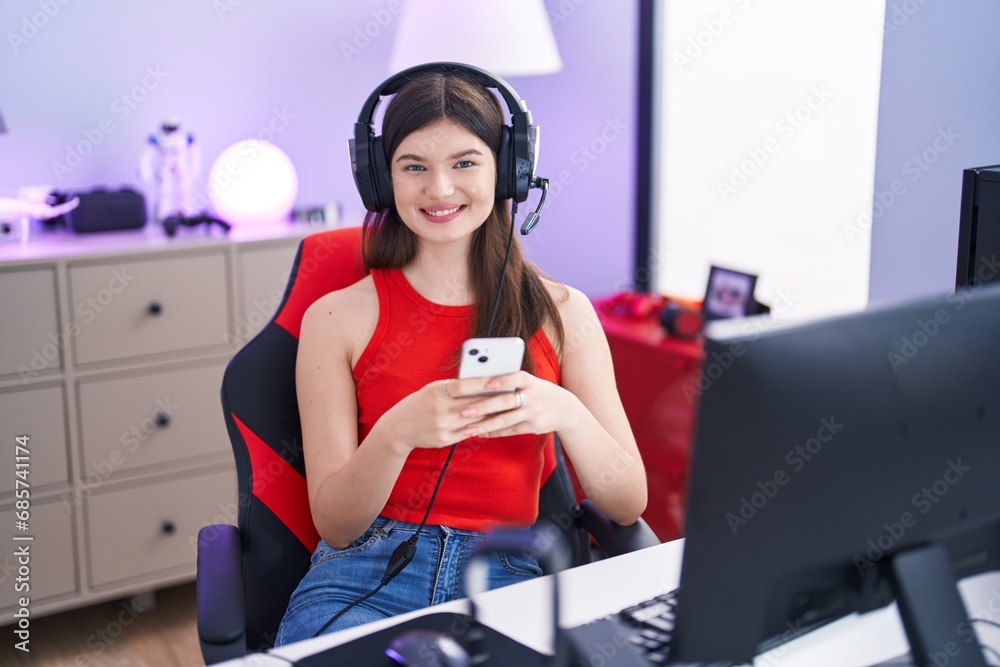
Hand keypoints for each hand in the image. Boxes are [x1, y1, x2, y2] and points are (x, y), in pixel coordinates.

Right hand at [384, 376, 507, 450]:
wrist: (398, 428)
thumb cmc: (419, 403)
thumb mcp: (432, 390)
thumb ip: (453, 387)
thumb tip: (480, 382)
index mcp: (436, 391)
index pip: (465, 385)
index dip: (484, 383)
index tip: (500, 379)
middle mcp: (440, 409)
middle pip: (473, 404)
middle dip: (493, 399)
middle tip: (510, 394)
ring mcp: (442, 426)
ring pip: (474, 419)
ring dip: (491, 415)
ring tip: (505, 409)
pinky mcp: (444, 439)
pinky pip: (468, 432)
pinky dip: (480, 427)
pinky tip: (490, 422)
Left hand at [454, 371, 580, 438]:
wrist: (566, 410)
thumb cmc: (539, 392)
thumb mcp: (531, 383)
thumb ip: (512, 382)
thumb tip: (481, 383)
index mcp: (530, 381)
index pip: (515, 378)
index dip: (502, 381)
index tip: (485, 383)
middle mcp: (532, 396)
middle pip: (506, 401)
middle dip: (484, 407)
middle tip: (464, 412)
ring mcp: (533, 413)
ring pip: (505, 420)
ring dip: (485, 425)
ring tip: (468, 429)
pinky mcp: (533, 427)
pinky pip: (510, 430)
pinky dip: (494, 432)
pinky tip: (481, 433)